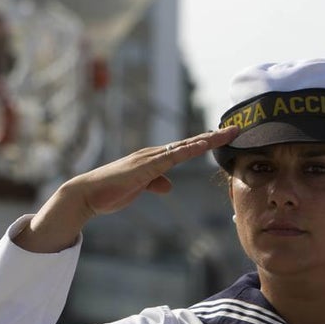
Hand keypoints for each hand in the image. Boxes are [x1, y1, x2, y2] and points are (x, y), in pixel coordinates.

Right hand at [12, 126, 239, 252]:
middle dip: (213, 136)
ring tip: (227, 133)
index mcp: (154, 159)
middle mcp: (154, 154)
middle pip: (190, 143)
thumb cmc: (111, 191)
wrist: (88, 194)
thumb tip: (169, 185)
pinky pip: (171, 157)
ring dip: (206, 139)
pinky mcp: (144, 167)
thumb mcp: (139, 188)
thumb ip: (155, 183)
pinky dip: (187, 150)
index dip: (206, 142)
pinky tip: (201, 145)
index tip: (226, 137)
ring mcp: (149, 159)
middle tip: (236, 128)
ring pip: (184, 146)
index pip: (185, 149)